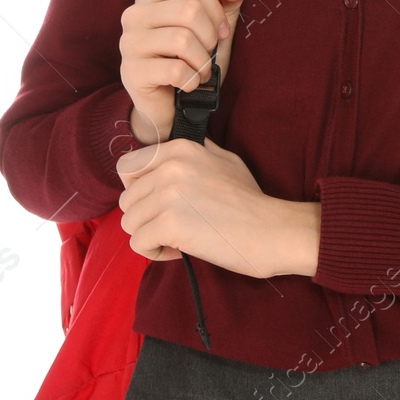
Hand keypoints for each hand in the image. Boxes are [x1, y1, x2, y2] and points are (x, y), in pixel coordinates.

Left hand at [116, 135, 318, 278]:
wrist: (272, 230)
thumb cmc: (250, 201)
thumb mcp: (225, 160)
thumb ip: (195, 151)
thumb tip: (169, 147)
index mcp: (181, 149)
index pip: (127, 167)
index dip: (138, 190)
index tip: (159, 203)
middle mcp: (171, 167)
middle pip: (127, 199)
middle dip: (146, 217)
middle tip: (175, 225)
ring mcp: (169, 195)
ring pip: (129, 223)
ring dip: (150, 236)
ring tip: (179, 238)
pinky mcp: (169, 224)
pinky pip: (138, 244)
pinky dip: (155, 252)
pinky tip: (180, 249)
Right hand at [120, 0, 249, 143]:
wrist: (172, 103)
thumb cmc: (193, 56)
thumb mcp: (216, 23)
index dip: (215, 7)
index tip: (220, 29)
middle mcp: (134, 13)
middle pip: (189, 10)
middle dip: (210, 37)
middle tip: (208, 52)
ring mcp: (128, 42)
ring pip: (182, 40)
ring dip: (203, 60)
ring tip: (201, 69)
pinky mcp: (131, 72)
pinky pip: (175, 70)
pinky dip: (193, 80)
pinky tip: (189, 83)